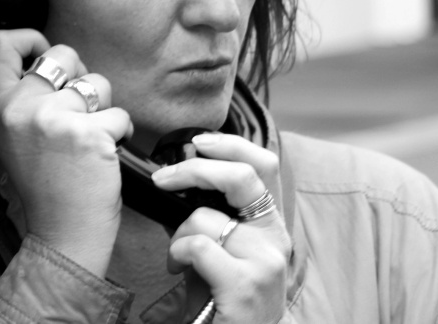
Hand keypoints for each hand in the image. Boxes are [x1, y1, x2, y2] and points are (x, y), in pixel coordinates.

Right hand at [0, 29, 132, 275]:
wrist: (63, 231)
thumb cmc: (45, 183)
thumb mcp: (13, 135)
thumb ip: (23, 95)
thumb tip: (54, 59)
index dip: (30, 39)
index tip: (45, 58)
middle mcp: (18, 109)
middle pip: (61, 53)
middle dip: (80, 74)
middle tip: (78, 107)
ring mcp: (51, 119)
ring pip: (97, 82)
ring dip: (103, 107)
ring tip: (90, 137)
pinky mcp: (86, 133)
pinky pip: (119, 114)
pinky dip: (120, 132)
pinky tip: (105, 154)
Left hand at [152, 134, 290, 323]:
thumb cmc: (222, 296)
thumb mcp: (223, 248)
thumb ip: (211, 214)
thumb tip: (177, 177)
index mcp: (269, 223)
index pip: (263, 164)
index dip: (232, 143)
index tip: (200, 141)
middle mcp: (275, 237)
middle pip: (241, 175)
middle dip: (193, 168)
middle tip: (162, 178)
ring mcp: (265, 260)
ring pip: (205, 217)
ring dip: (178, 233)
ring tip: (178, 257)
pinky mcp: (246, 284)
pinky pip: (198, 246)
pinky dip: (178, 253)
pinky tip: (179, 269)